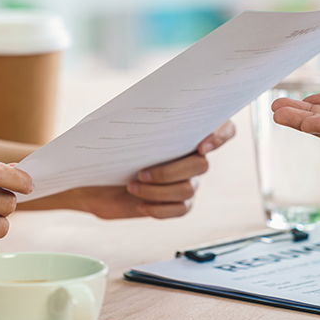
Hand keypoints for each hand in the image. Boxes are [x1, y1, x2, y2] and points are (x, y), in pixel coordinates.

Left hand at [19, 121, 236, 217]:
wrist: (94, 180)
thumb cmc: (109, 150)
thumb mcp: (120, 130)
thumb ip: (138, 120)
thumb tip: (137, 109)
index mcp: (186, 132)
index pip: (224, 129)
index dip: (221, 136)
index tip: (202, 145)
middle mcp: (193, 157)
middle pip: (201, 165)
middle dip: (170, 171)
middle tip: (141, 173)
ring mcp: (188, 181)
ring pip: (188, 189)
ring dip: (158, 190)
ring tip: (132, 187)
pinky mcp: (178, 204)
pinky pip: (180, 210)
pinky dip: (159, 209)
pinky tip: (140, 205)